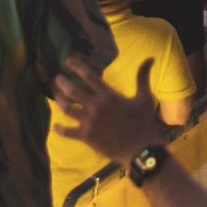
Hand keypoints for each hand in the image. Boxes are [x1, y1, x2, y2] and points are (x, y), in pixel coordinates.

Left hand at [51, 56, 168, 163]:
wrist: (139, 148)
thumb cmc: (143, 122)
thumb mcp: (144, 97)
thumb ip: (143, 77)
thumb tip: (150, 58)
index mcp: (109, 96)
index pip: (90, 77)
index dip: (78, 67)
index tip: (68, 60)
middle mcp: (96, 107)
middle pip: (73, 92)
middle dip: (63, 83)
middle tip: (57, 78)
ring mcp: (89, 122)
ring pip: (67, 109)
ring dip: (60, 101)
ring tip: (56, 96)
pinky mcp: (86, 137)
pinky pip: (68, 132)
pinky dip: (60, 129)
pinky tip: (56, 125)